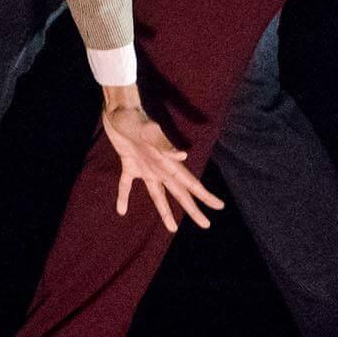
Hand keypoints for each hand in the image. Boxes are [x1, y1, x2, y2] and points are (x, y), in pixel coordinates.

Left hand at [102, 98, 223, 234]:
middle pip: (178, 193)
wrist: (119, 108)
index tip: (218, 207)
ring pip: (157, 194)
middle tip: (205, 225)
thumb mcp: (147, 131)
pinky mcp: (128, 163)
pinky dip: (124, 196)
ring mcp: (145, 166)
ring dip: (164, 210)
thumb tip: (183, 156)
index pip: (189, 183)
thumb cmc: (134, 118)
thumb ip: (163, 144)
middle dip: (192, 209)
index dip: (204, 195)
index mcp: (167, 162)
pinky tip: (121, 210)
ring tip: (172, 228)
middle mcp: (159, 167)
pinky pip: (126, 184)